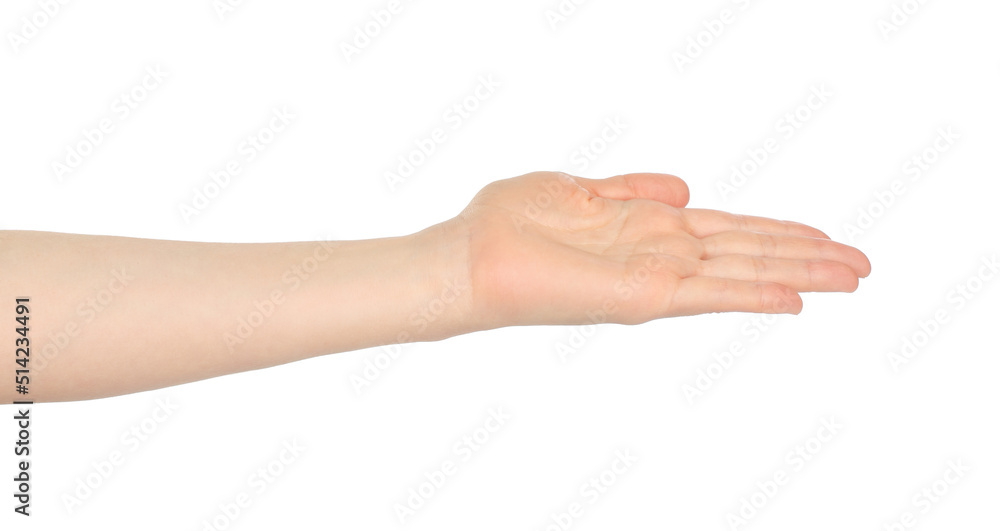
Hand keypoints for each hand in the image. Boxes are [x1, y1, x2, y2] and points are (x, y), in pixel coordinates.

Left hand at [448, 171, 870, 328]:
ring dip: (799, 275)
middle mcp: (660, 256)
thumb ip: (633, 190)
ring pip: (741, 274)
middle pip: (748, 254)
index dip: (778, 233)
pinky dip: (751, 296)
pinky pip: (706, 295)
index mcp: (648, 229)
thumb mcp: (580, 190)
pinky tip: (795, 299)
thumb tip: (683, 187)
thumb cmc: (511, 224)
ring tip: (853, 276)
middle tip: (864, 265)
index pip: (729, 231)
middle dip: (806, 258)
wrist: (468, 257)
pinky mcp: (638, 296)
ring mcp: (653, 278)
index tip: (824, 236)